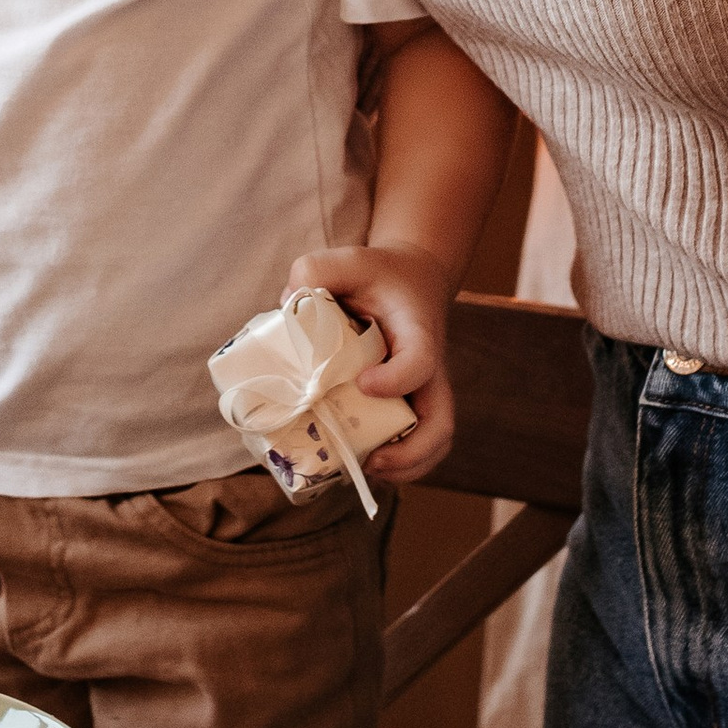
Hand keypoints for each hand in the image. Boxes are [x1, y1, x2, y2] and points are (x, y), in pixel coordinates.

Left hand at [287, 240, 454, 486]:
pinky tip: (359, 459)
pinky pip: (415, 442)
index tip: (364, 383)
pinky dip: (396, 462)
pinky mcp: (410, 404)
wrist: (412, 279)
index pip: (421, 362)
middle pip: (441, 422)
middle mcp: (429, 369)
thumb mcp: (348, 259)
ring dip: (405, 467)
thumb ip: (315, 271)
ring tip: (366, 469)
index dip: (396, 380)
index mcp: (419, 331)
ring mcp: (423, 391)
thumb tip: (286, 304)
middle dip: (411, 452)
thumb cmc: (378, 274)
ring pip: (434, 441)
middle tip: (372, 460)